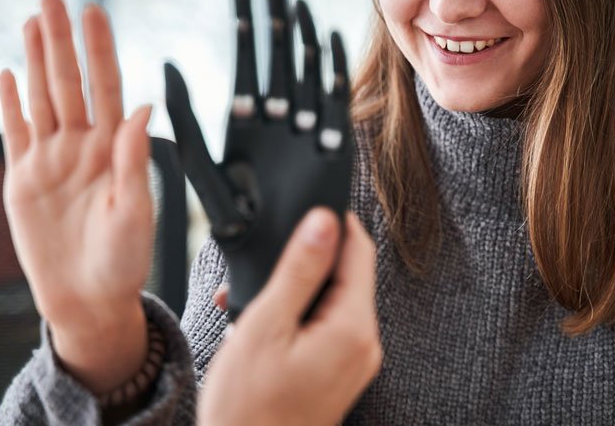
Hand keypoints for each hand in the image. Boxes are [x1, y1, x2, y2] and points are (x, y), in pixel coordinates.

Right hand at [0, 0, 152, 392]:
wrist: (88, 299)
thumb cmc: (123, 260)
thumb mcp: (136, 210)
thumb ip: (134, 159)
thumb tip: (143, 107)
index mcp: (113, 149)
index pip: (106, 86)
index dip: (99, 49)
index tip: (94, 11)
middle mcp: (82, 146)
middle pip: (69, 82)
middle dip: (61, 40)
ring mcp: (51, 159)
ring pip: (41, 98)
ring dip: (36, 60)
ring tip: (33, 21)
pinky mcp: (23, 179)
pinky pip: (15, 132)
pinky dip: (10, 103)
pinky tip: (8, 72)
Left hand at [165, 0, 352, 319]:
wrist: (272, 268)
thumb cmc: (232, 230)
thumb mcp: (200, 170)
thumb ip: (184, 120)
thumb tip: (163, 67)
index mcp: (243, 119)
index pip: (246, 50)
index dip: (244, 7)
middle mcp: (277, 117)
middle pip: (277, 50)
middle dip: (272, 6)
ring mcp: (307, 130)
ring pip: (305, 68)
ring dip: (300, 31)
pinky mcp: (334, 148)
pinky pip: (334, 101)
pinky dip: (332, 68)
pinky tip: (328, 34)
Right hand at [199, 208, 381, 425]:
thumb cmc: (249, 409)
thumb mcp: (266, 326)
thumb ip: (299, 269)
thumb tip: (324, 220)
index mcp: (353, 328)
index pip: (359, 250)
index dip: (334, 221)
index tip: (305, 208)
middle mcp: (365, 345)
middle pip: (347, 274)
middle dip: (304, 261)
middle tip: (263, 263)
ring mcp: (354, 362)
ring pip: (332, 301)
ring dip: (294, 290)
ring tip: (249, 301)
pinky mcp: (339, 373)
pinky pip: (326, 328)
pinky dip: (296, 317)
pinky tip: (260, 325)